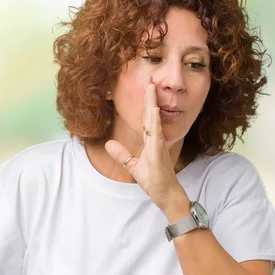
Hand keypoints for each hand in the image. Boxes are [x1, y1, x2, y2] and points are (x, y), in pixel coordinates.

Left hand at [104, 80, 187, 211]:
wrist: (166, 195)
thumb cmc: (155, 181)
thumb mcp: (134, 166)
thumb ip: (122, 155)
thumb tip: (108, 144)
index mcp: (151, 141)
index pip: (147, 119)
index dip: (146, 104)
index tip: (146, 89)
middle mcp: (156, 140)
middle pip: (151, 115)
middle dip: (150, 98)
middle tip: (149, 80)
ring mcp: (158, 146)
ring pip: (154, 121)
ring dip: (152, 104)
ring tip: (150, 89)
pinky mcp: (158, 154)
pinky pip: (156, 135)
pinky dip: (155, 123)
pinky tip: (154, 111)